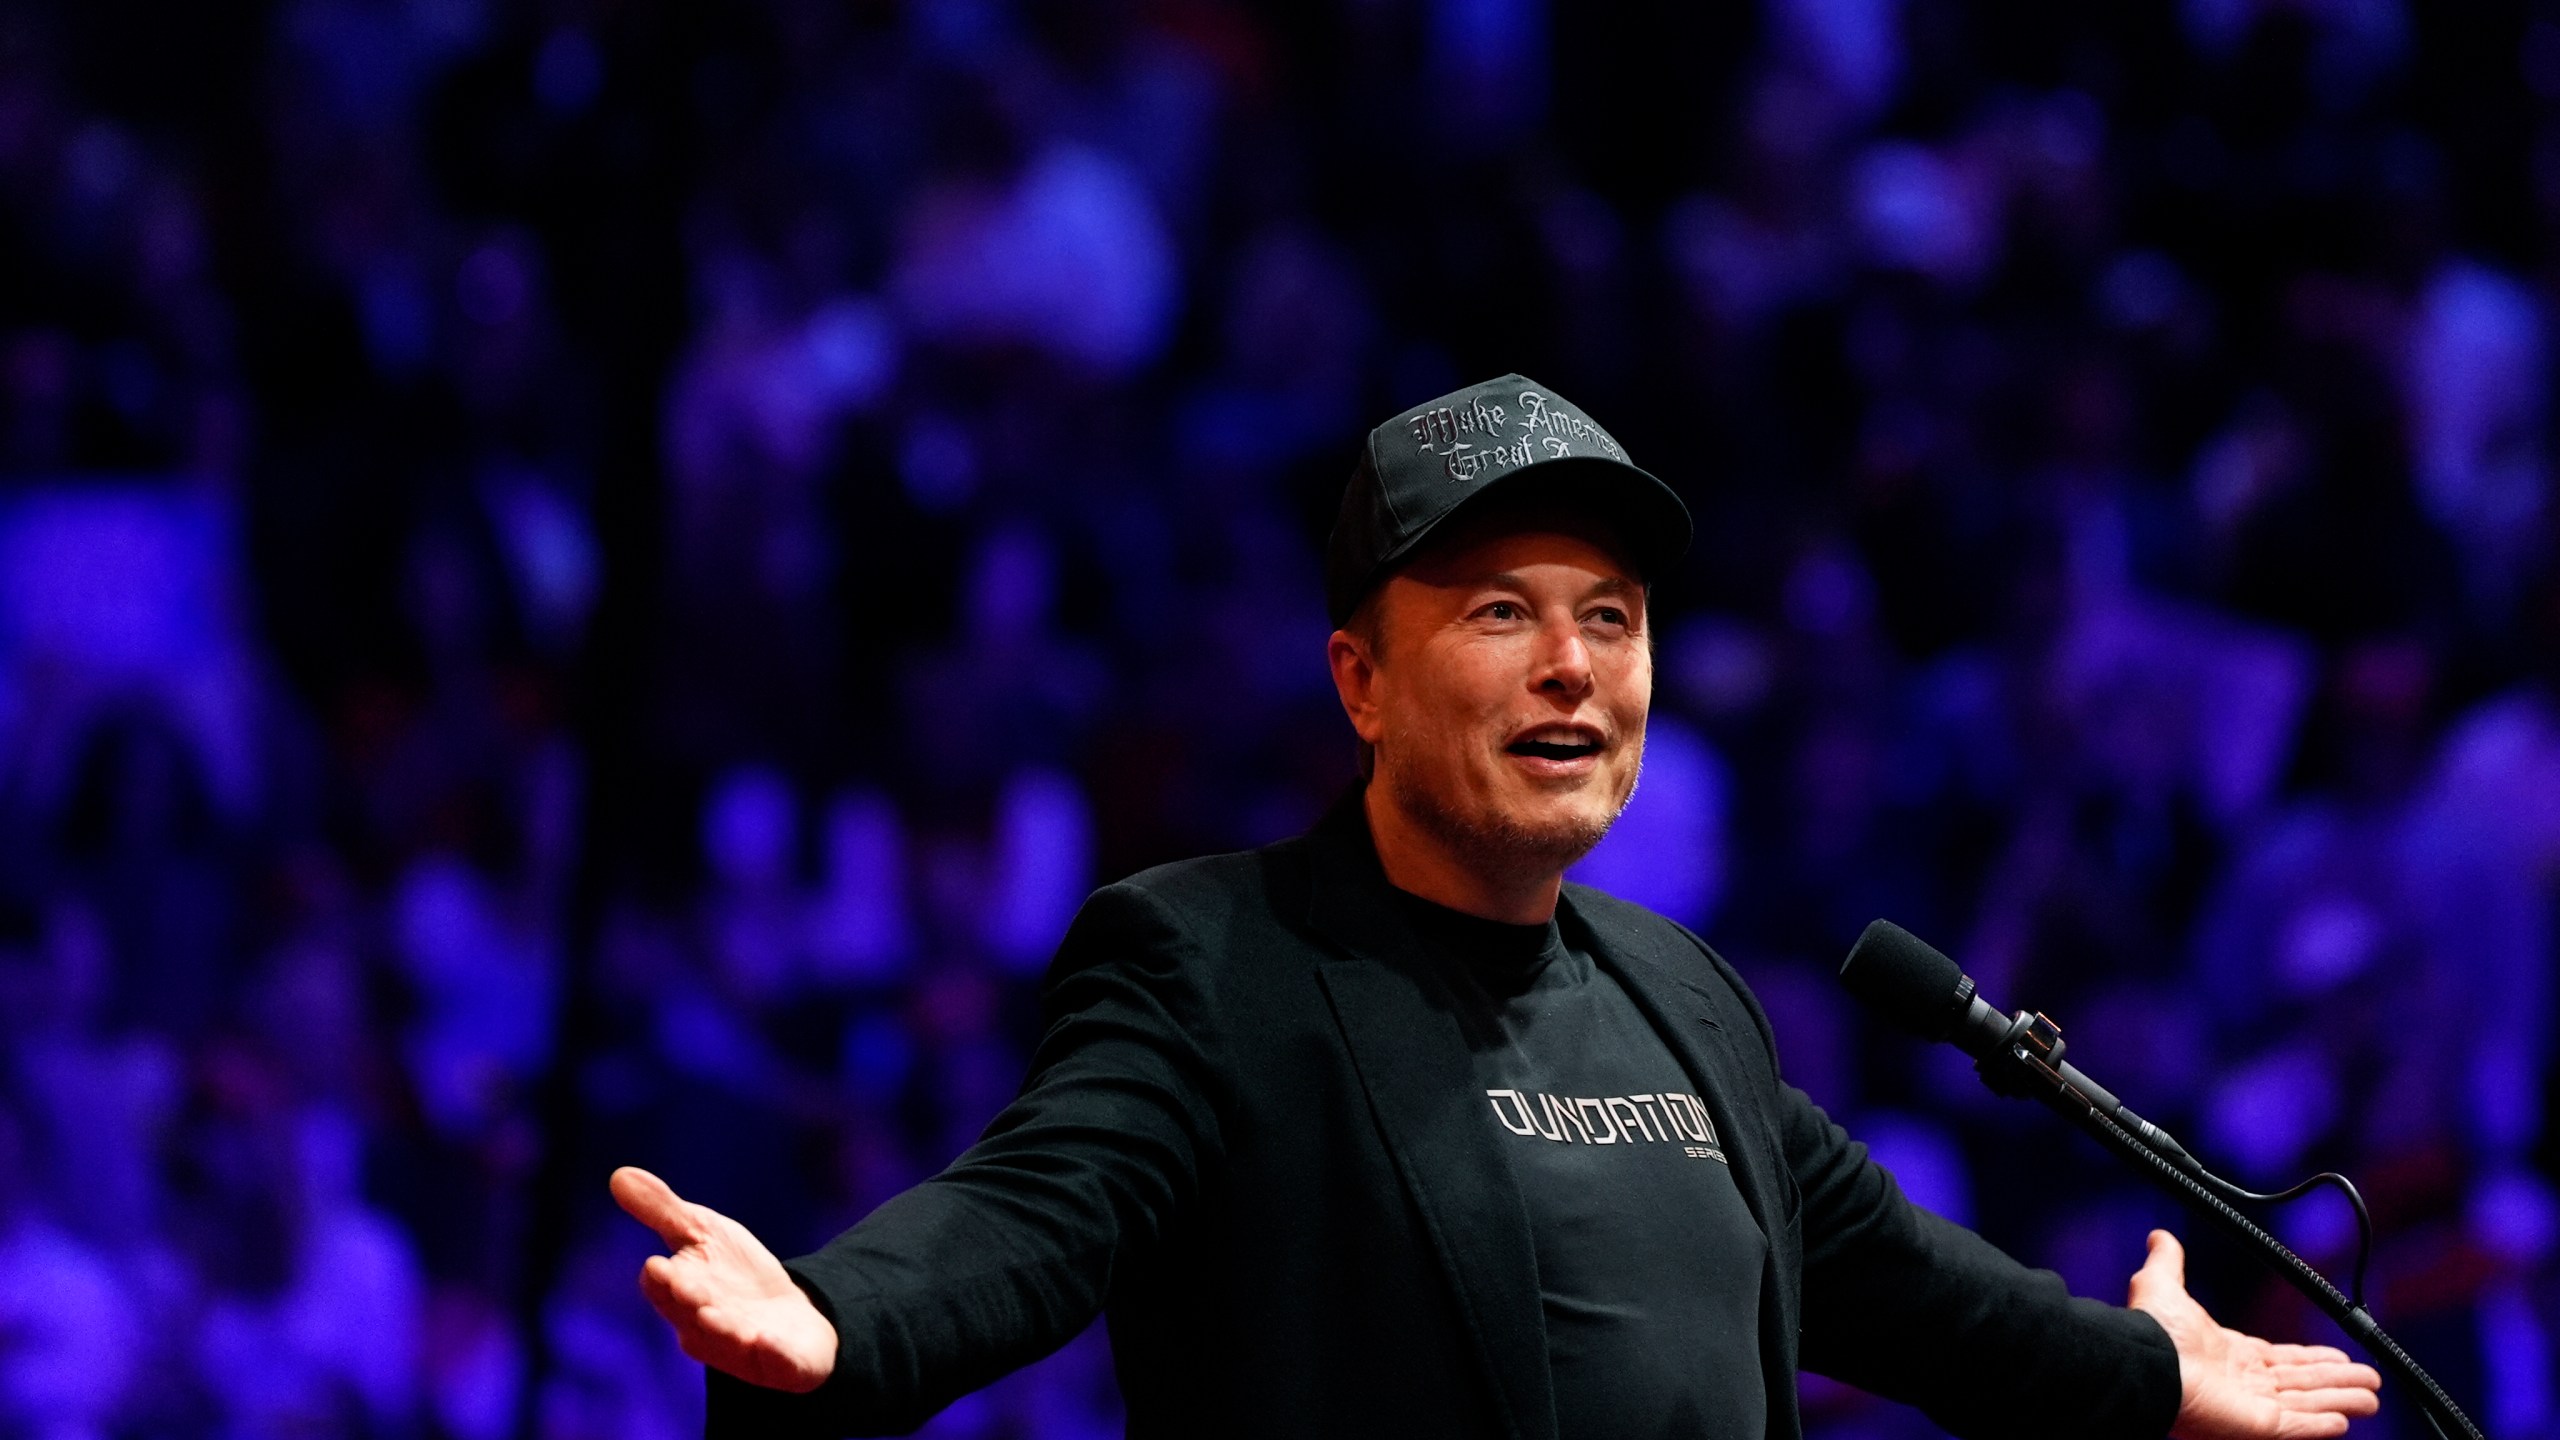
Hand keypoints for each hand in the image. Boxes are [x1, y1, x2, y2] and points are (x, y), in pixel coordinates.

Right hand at [611, 1166, 838, 1391]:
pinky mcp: (782, 1360)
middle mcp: (706, 1327)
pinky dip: (771, 1353)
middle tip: (686, 1288)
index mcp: (682, 1296)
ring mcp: (743, 1347)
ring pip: (728, 1341)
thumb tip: (617, 1174)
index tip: (656, 1267)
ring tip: (716, 1316)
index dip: (661, 1281)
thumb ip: (662, 1211)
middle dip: (689, 1302)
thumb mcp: (703, 1233)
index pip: (664, 1290)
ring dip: (722, 1330)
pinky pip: (776, 1361)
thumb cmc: (735, 1275)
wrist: (790, 1318)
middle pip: (692, 1316)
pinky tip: (766, 1340)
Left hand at [2128, 1230, 2381, 1438]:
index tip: (2338, 1357)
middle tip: (2370, 1380)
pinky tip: (2344, 1422)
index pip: (2281, 1360)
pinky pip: (2298, 1426)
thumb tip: (2160, 1236)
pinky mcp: (2258, 1425)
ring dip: (2341, 1399)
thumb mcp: (2162, 1286)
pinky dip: (2321, 1424)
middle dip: (2337, 1382)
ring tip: (2372, 1398)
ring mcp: (2252, 1406)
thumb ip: (2168, 1262)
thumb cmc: (2151, 1331)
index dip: (2311, 1360)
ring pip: (2309, 1403)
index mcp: (2229, 1355)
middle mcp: (2244, 1383)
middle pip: (2303, 1383)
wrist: (2146, 1363)